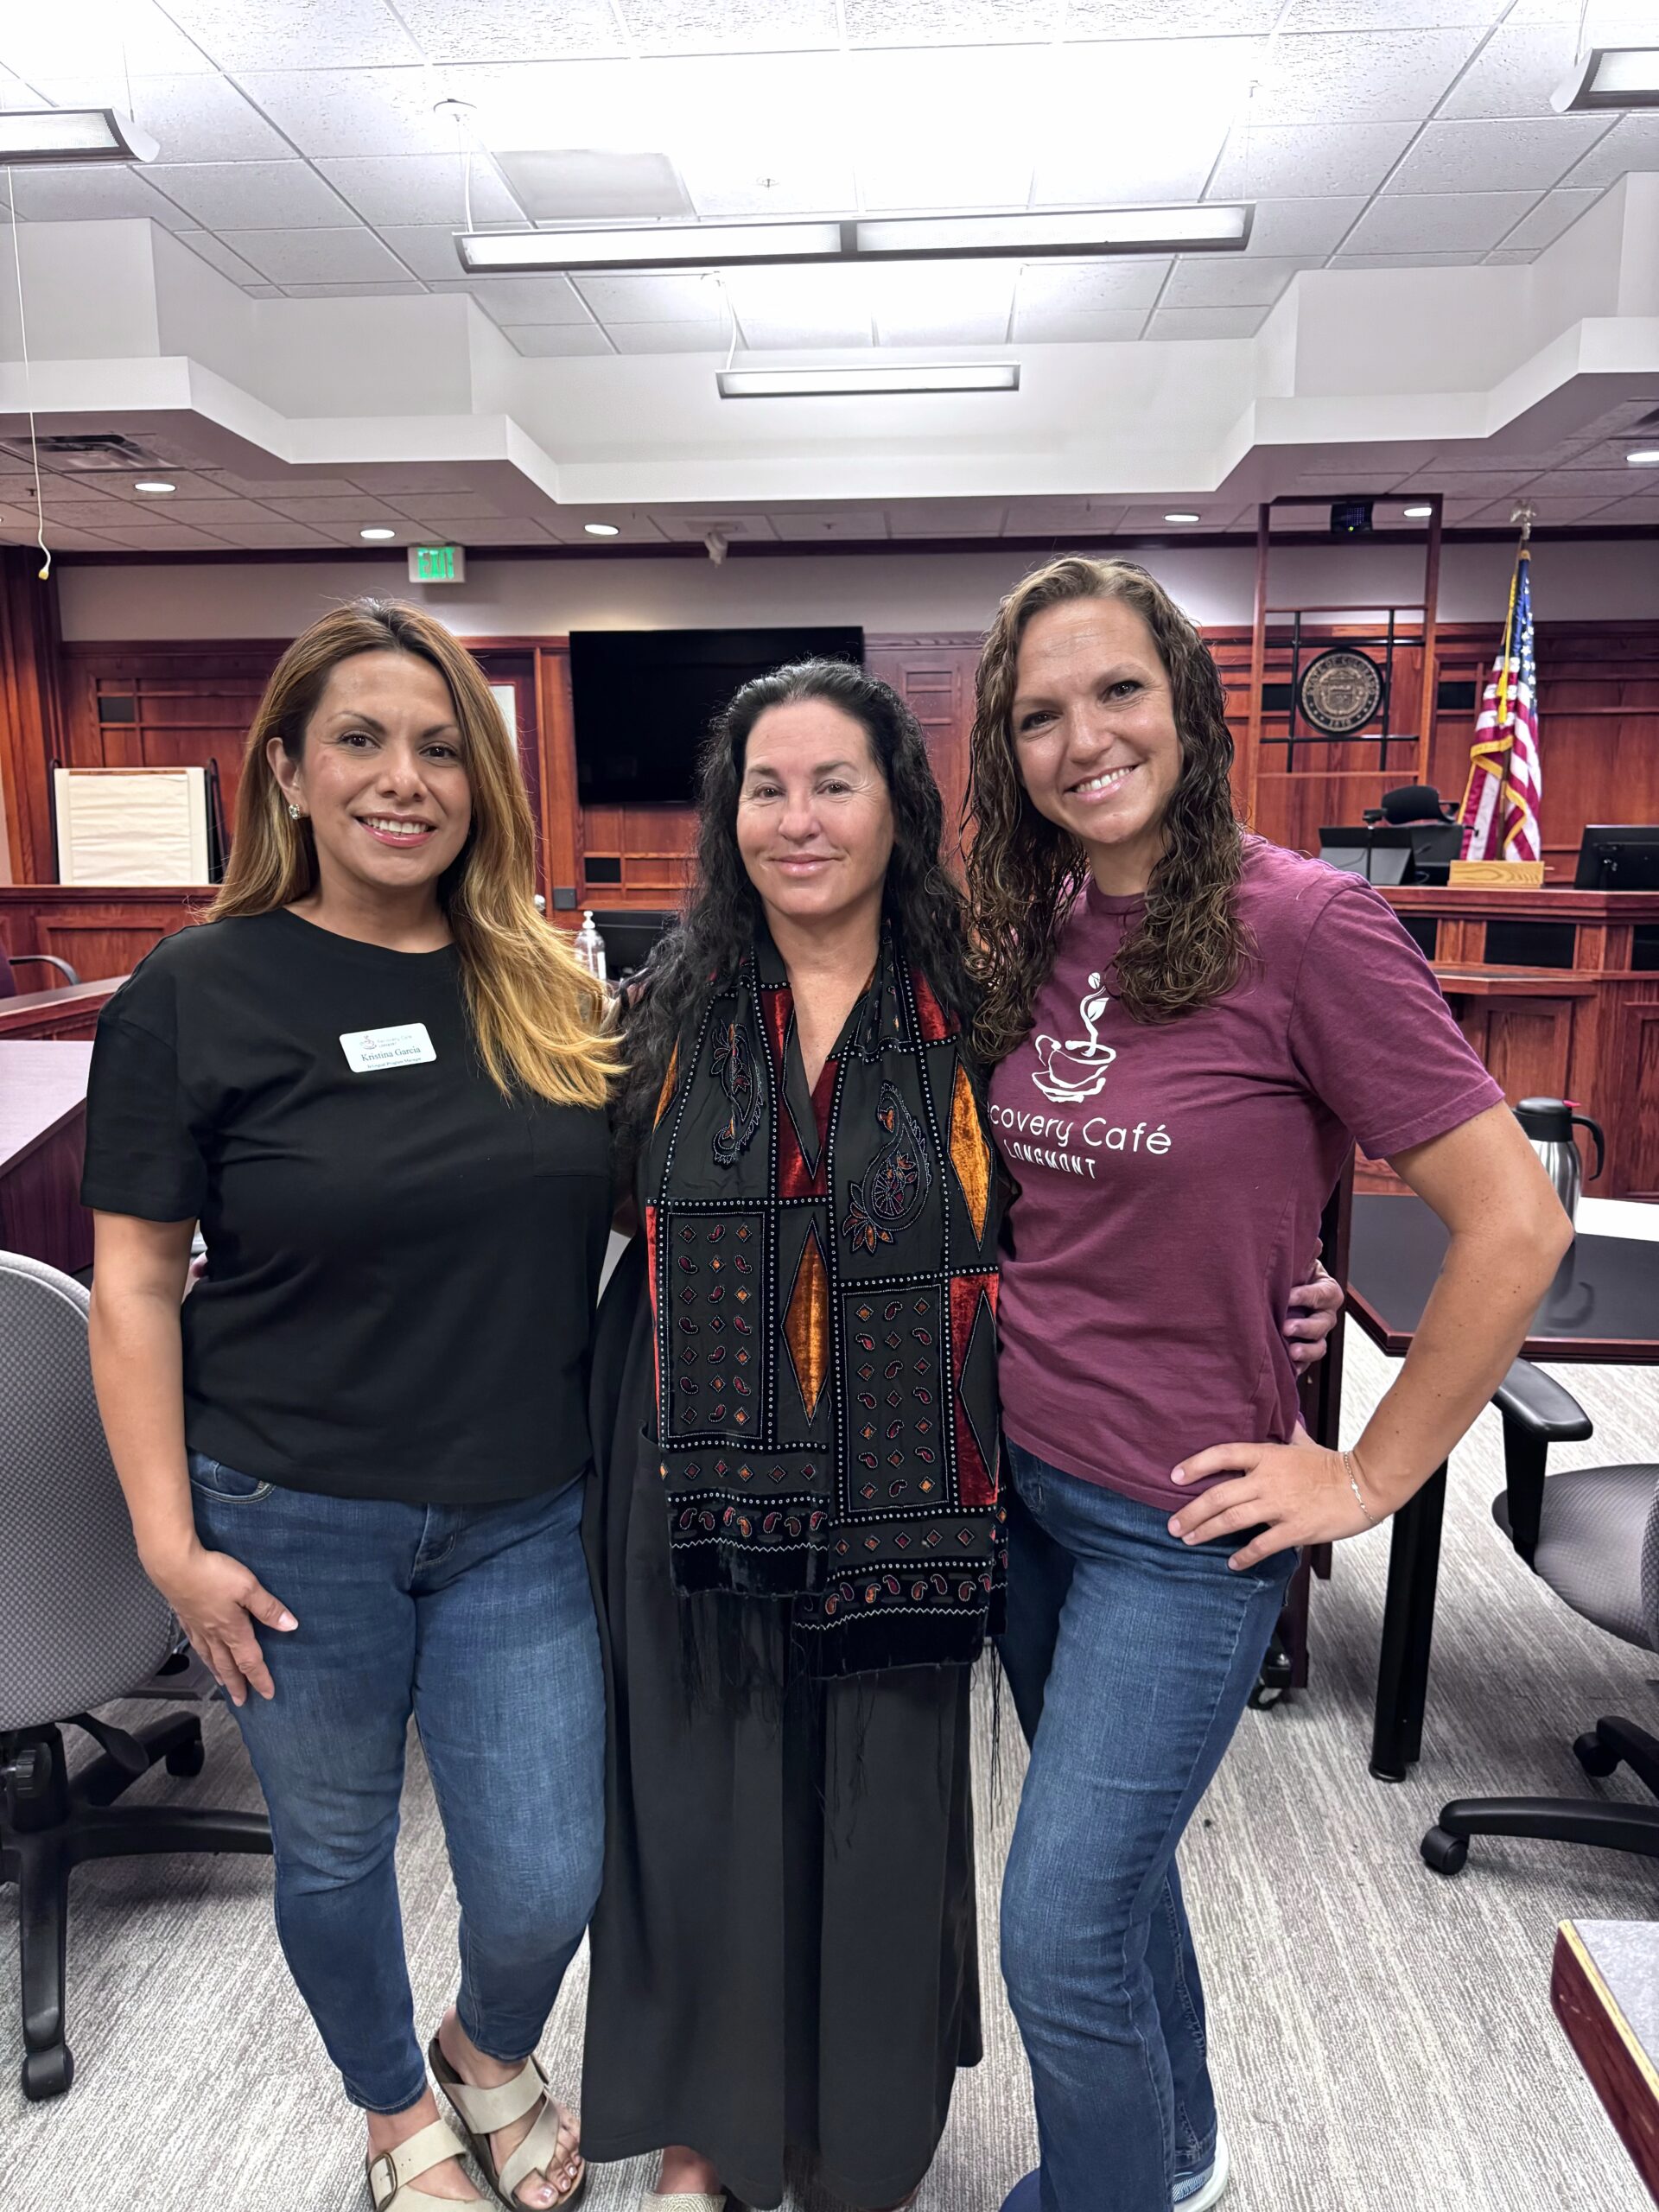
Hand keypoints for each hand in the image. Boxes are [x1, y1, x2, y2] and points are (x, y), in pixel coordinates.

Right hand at [143, 1537, 296, 1704]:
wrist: (174, 1566)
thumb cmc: (212, 1575)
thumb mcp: (248, 1587)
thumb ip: (268, 1608)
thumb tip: (290, 1626)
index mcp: (232, 1629)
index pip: (250, 1661)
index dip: (260, 1678)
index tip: (267, 1694)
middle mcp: (214, 1634)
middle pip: (228, 1665)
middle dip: (237, 1684)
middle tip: (241, 1701)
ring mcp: (197, 1627)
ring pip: (210, 1657)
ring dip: (219, 1672)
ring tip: (223, 1683)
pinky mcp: (185, 1617)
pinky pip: (196, 1644)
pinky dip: (202, 1656)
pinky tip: (202, 1654)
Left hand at [1167, 1432, 1374, 1570]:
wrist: (1365, 1485)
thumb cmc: (1335, 1464)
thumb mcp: (1304, 1442)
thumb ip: (1287, 1432)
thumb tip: (1281, 1416)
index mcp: (1268, 1455)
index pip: (1222, 1454)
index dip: (1195, 1465)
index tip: (1174, 1476)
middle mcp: (1268, 1480)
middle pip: (1218, 1495)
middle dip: (1190, 1512)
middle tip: (1173, 1524)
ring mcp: (1280, 1505)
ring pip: (1232, 1520)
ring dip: (1206, 1532)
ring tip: (1189, 1540)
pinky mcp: (1295, 1529)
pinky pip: (1262, 1545)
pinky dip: (1243, 1556)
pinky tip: (1231, 1563)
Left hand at [1284, 1254, 1342, 1375]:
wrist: (1274, 1294)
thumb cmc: (1290, 1276)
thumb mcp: (1297, 1262)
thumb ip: (1306, 1254)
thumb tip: (1315, 1241)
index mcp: (1326, 1290)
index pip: (1324, 1294)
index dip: (1308, 1295)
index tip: (1288, 1296)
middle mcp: (1324, 1314)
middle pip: (1324, 1324)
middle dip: (1306, 1327)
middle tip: (1286, 1327)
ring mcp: (1315, 1335)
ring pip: (1319, 1346)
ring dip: (1306, 1350)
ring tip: (1291, 1352)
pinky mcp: (1304, 1351)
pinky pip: (1306, 1363)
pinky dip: (1298, 1366)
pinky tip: (1288, 1367)